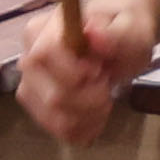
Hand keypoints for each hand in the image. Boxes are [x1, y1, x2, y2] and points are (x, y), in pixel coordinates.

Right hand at [16, 0, 156, 146]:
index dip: (74, 71)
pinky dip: (85, 128)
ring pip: (55, 118)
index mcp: (43, 30)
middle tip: (105, 82)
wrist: (120, 42)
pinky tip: (98, 114)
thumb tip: (93, 33)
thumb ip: (115, 33)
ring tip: (104, 97)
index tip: (99, 70)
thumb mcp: (130, 28)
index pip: (45, 54)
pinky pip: (59, 131)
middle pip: (52, 96)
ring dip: (89, 115)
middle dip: (89, 98)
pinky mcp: (40, 109)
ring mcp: (31, 86)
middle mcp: (29, 59)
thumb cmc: (121, 30)